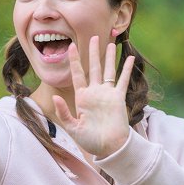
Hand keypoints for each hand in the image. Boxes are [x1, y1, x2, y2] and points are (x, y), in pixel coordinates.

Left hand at [52, 37, 134, 157]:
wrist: (109, 147)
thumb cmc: (90, 141)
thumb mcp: (73, 128)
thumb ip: (64, 112)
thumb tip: (54, 97)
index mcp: (82, 98)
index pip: (77, 74)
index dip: (74, 60)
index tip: (71, 46)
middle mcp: (95, 93)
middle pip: (94, 67)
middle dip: (93, 52)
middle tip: (94, 37)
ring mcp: (107, 94)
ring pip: (108, 70)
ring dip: (109, 57)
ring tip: (110, 43)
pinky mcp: (118, 98)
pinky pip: (123, 80)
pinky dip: (126, 69)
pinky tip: (129, 57)